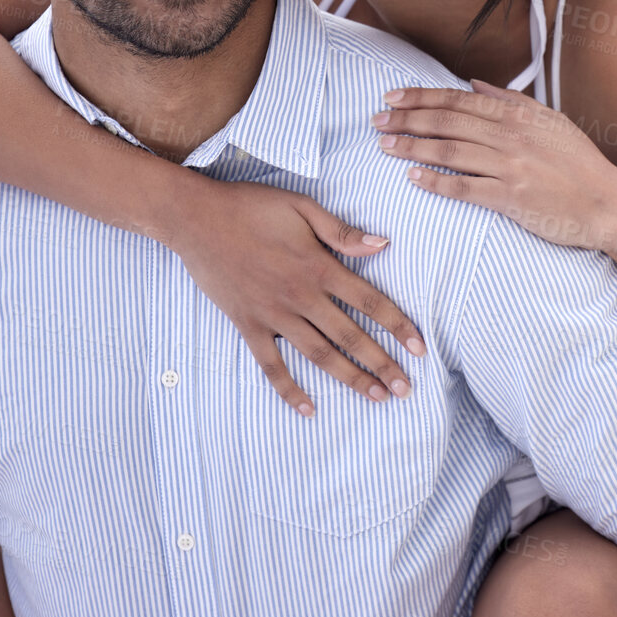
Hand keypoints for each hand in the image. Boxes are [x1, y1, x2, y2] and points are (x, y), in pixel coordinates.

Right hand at [169, 178, 423, 415]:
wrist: (195, 219)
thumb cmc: (250, 207)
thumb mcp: (302, 207)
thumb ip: (342, 231)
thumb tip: (383, 244)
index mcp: (319, 266)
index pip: (370, 302)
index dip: (398, 326)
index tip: (420, 349)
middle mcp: (301, 296)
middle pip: (350, 337)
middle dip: (382, 364)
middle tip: (406, 389)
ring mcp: (273, 314)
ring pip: (319, 354)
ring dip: (350, 378)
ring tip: (376, 397)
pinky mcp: (247, 325)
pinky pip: (271, 365)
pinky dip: (289, 389)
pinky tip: (309, 409)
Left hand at [372, 80, 616, 250]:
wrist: (609, 204)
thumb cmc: (580, 164)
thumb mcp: (550, 121)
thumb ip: (510, 100)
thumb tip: (473, 84)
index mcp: (518, 115)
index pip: (458, 100)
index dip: (420, 97)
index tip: (392, 97)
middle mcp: (511, 136)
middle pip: (447, 122)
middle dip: (407, 119)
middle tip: (376, 120)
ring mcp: (511, 166)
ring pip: (450, 151)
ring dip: (413, 147)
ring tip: (385, 146)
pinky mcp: (512, 198)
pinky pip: (465, 188)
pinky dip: (437, 182)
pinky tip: (414, 179)